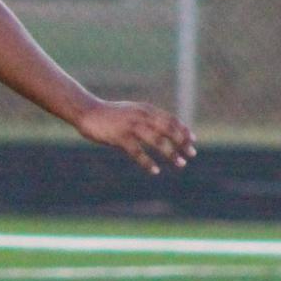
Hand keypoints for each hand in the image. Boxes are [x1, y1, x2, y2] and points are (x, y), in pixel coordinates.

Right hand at [76, 99, 195, 175]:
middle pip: (168, 129)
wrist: (88, 111)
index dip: (183, 130)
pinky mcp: (120, 137)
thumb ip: (146, 117)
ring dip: (170, 153)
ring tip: (180, 164)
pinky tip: (155, 171)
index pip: (170, 120)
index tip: (193, 141)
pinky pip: (137, 152)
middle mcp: (141, 116)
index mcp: (145, 110)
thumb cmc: (110, 114)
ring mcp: (131, 126)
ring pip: (157, 140)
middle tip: (192, 154)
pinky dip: (147, 162)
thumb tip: (161, 128)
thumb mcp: (131, 111)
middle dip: (182, 142)